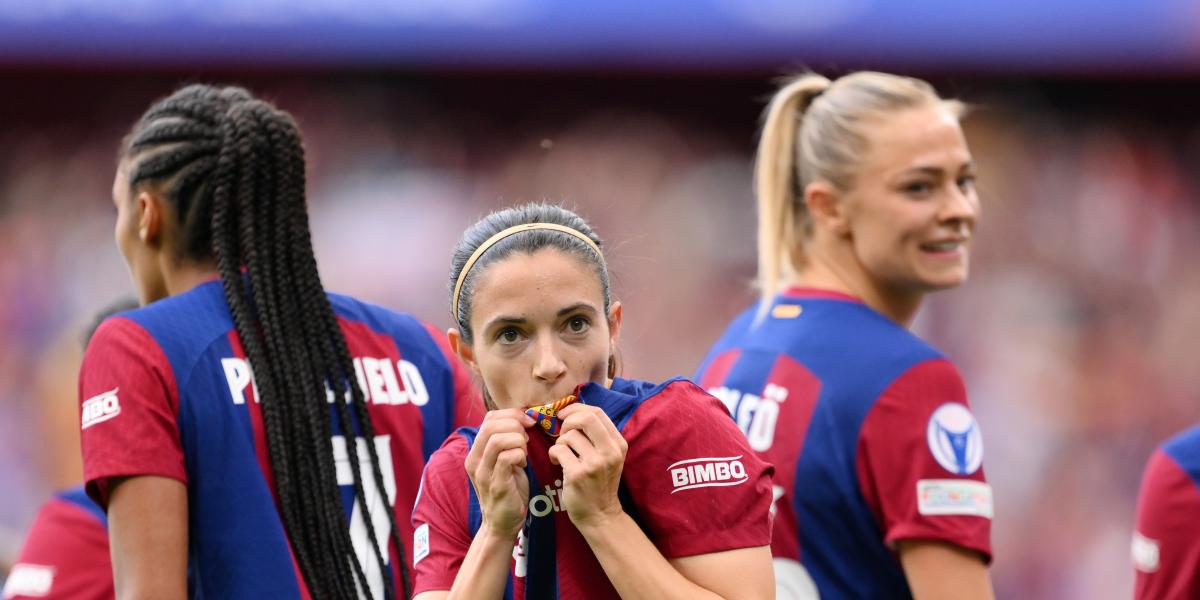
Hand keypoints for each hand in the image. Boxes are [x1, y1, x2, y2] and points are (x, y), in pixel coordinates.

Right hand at [464, 408, 533, 537]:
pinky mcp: (496, 485)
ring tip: (524, 452)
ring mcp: (483, 473)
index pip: (489, 418)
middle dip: (516, 425)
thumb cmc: (508, 489)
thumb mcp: (504, 461)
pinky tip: (523, 464)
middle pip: (492, 425)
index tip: (528, 422)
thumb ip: (507, 442)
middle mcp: (474, 460)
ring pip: (498, 439)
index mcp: (476, 451)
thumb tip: (524, 418)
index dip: (511, 414)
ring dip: (518, 441)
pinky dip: (520, 455)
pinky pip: (507, 458)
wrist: (502, 523)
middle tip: (527, 439)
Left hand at [547, 404, 628, 529]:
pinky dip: (553, 453)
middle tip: (562, 433)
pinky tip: (556, 462)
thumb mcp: (608, 457)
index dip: (576, 408)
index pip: (597, 412)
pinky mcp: (579, 474)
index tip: (564, 415)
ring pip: (569, 435)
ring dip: (559, 442)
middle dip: (568, 421)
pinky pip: (559, 450)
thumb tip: (573, 411)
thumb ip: (597, 436)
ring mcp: (595, 463)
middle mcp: (610, 452)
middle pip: (585, 418)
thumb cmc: (600, 483)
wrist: (600, 515)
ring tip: (562, 454)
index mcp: (618, 444)